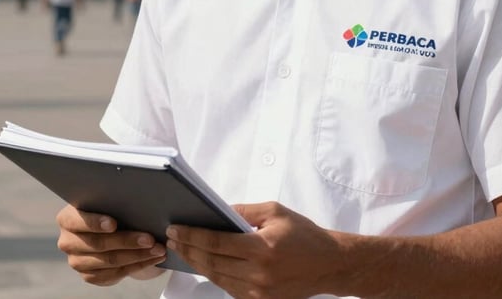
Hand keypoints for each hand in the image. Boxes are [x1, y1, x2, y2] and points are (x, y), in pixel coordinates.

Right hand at [56, 204, 166, 285]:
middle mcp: (68, 242)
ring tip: (157, 249)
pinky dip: (137, 265)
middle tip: (150, 239)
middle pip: (98, 244)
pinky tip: (153, 258)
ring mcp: (77, 261)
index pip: (78, 221)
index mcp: (68, 219)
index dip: (95, 223)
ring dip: (137, 256)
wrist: (106, 228)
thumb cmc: (109, 208)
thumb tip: (139, 198)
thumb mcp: (106, 201)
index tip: (114, 223)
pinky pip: (115, 274)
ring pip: (109, 261)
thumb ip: (113, 200)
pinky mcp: (89, 275)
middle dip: (127, 241)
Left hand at [166, 202, 344, 298]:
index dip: (193, 236)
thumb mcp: (276, 212)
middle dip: (188, 249)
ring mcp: (258, 292)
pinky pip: (229, 287)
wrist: (329, 264)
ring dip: (197, 263)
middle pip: (212, 263)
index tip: (176, 229)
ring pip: (217, 277)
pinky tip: (204, 263)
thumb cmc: (304, 235)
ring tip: (182, 250)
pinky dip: (214, 275)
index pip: (218, 243)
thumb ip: (245, 212)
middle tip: (172, 238)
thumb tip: (218, 211)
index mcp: (262, 248)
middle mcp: (258, 274)